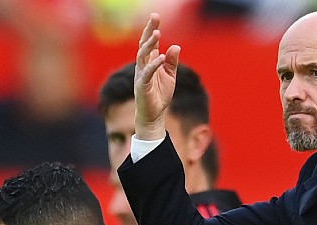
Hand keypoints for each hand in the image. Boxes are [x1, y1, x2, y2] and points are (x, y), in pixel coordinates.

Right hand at [133, 14, 180, 141]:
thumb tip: (176, 46)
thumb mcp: (170, 76)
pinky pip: (147, 73)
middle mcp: (143, 66)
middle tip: (155, 18)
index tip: (156, 16)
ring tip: (157, 34)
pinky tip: (162, 57)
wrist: (154, 116)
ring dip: (149, 44)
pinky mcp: (142, 86)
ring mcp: (141, 75)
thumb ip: (172, 62)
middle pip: (144, 44)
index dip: (151, 29)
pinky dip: (154, 64)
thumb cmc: (160, 95)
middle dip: (148, 31)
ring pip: (142, 56)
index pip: (149, 42)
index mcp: (150, 62)